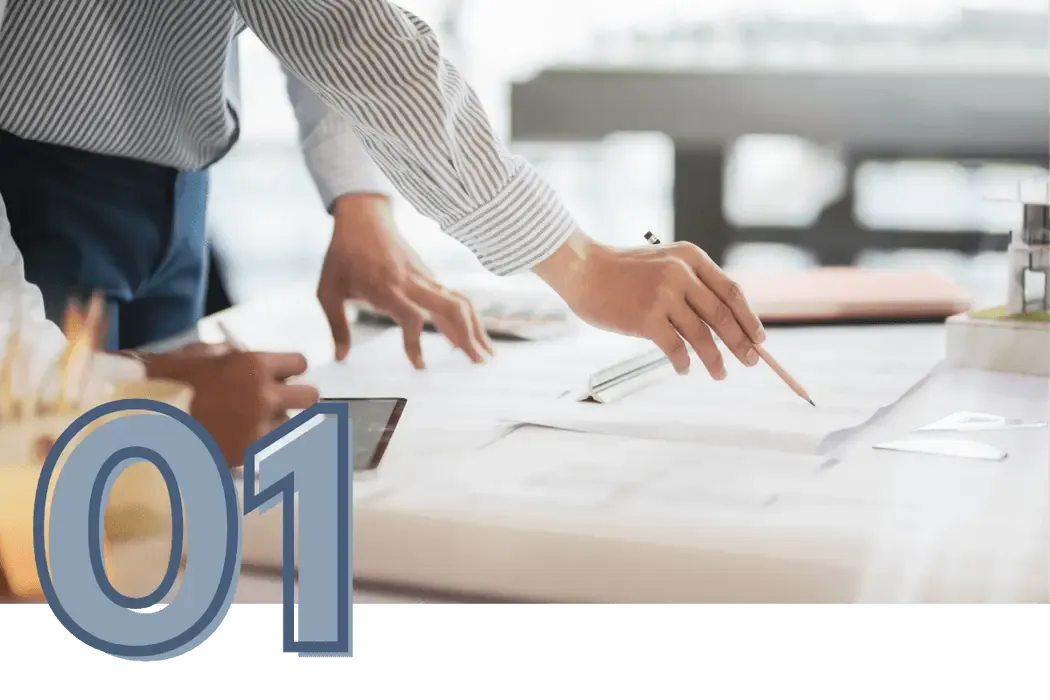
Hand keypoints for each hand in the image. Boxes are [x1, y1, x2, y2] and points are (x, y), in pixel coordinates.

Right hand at [143, 348, 319, 466]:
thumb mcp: (196, 355)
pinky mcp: (249, 456)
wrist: (140, 425)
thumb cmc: (164, 383)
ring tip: (252, 426)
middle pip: (310, 397)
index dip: (291, 368)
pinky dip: (262, 448)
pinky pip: (271, 451)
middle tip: (279, 400)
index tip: (283, 374)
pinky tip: (244, 444)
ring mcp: (259, 429)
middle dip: (297, 397)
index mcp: (253, 365)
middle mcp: (265, 396)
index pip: (300, 363)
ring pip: (290, 426)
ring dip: (276, 424)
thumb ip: (228, 355)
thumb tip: (244, 357)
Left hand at [317, 194, 492, 367]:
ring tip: (487, 354)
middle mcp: (412, 283)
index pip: (411, 317)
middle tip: (480, 363)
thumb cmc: (343, 255)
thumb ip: (336, 326)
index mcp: (387, 288)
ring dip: (476, 328)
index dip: (416, 343)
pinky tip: (470, 337)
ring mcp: (425, 278)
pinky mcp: (430, 277)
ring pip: (460, 303)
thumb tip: (341, 356)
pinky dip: (467, 319)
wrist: (363, 217)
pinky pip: (455, 299)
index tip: (419, 366)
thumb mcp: (328, 290)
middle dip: (468, 337)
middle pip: (451, 309)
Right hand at [534, 232, 765, 379]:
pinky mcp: (646, 318)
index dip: (749, 317)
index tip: (759, 338)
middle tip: (751, 361)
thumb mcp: (664, 263)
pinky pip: (674, 347)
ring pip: (701, 335)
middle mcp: (681, 274)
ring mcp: (663, 296)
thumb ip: (690, 284)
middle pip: (722, 315)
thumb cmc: (622, 271)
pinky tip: (684, 369)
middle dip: (740, 342)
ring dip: (714, 359)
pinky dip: (683, 362)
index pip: (731, 291)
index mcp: (691, 257)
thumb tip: (722, 323)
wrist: (584, 269)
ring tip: (720, 374)